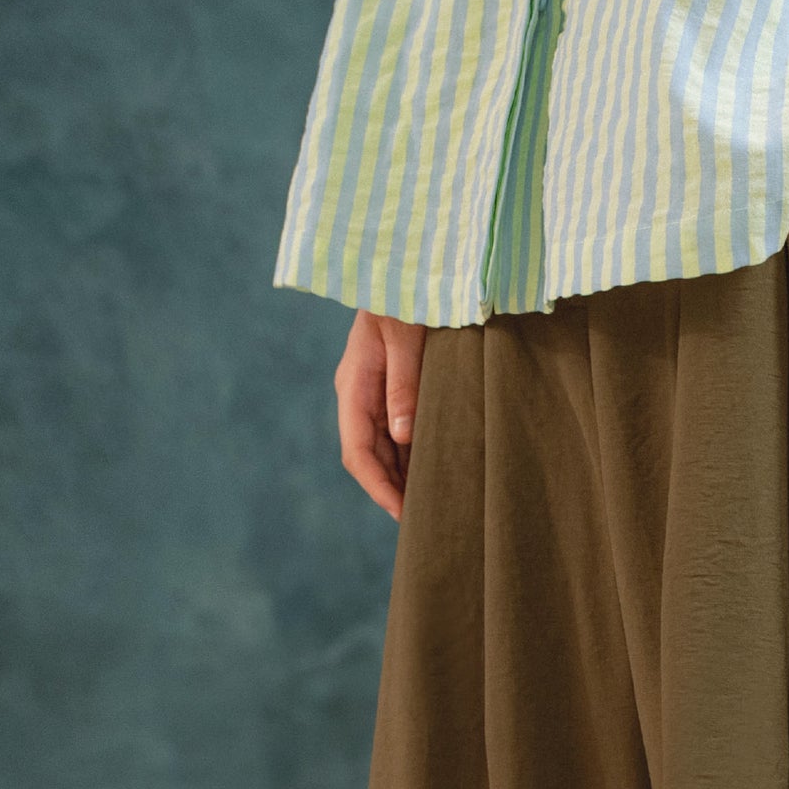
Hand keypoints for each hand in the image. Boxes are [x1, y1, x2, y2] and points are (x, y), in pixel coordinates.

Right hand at [336, 309, 427, 518]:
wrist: (405, 265)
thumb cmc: (406, 294)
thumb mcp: (406, 336)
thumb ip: (404, 385)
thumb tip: (403, 436)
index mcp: (354, 385)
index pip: (358, 452)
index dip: (379, 487)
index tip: (403, 513)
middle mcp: (358, 394)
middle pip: (370, 458)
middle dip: (392, 490)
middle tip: (425, 522)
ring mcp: (373, 392)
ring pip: (384, 449)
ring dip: (403, 477)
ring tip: (432, 505)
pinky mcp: (392, 388)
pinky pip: (397, 433)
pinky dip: (412, 456)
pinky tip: (433, 472)